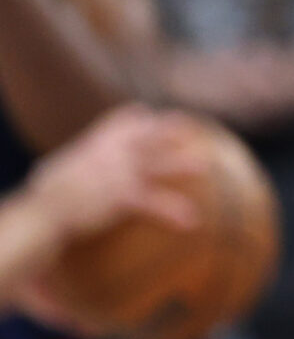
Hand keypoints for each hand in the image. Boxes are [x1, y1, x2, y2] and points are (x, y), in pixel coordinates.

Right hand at [21, 107, 204, 245]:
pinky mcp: (124, 195)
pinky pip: (156, 203)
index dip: (140, 117)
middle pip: (149, 134)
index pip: (125, 118)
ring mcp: (121, 171)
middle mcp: (113, 151)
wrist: (42, 212)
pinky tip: (191, 222)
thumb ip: (73, 169)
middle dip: (170, 129)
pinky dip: (174, 212)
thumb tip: (64, 177)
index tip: (151, 116)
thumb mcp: (57, 173)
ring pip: (160, 163)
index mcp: (97, 142)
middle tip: (190, 129)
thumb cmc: (42, 199)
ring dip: (183, 164)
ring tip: (206, 166)